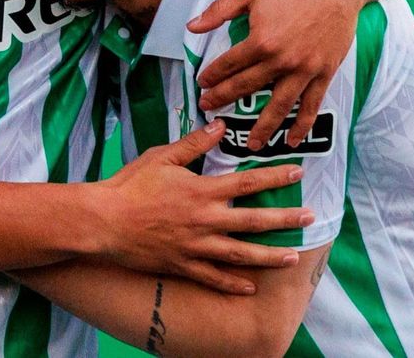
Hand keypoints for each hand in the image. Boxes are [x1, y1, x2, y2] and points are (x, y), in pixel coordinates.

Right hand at [96, 120, 312, 293]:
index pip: (247, 182)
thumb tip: (219, 126)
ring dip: (270, 256)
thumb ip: (193, 144)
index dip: (275, 177)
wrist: (103, 221)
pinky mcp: (182, 265)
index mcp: (201, 191)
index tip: (297, 173)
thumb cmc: (130, 185)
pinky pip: (213, 278)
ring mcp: (195, 246)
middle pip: (253, 221)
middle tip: (309, 218)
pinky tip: (251, 287)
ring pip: (241, 254)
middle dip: (285, 220)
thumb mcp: (161, 157)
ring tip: (292, 257)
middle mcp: (205, 220)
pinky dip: (233, 283)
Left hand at [189, 0, 364, 148]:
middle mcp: (282, 61)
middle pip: (247, 87)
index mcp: (261, 41)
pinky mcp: (324, 73)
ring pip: (280, 106)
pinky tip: (291, 141)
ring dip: (263, 127)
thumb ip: (219, 10)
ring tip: (250, 145)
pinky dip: (302, 126)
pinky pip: (312, 105)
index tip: (202, 85)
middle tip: (208, 109)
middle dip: (224, 99)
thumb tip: (191, 27)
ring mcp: (305, 70)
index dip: (213, 76)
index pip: (229, 65)